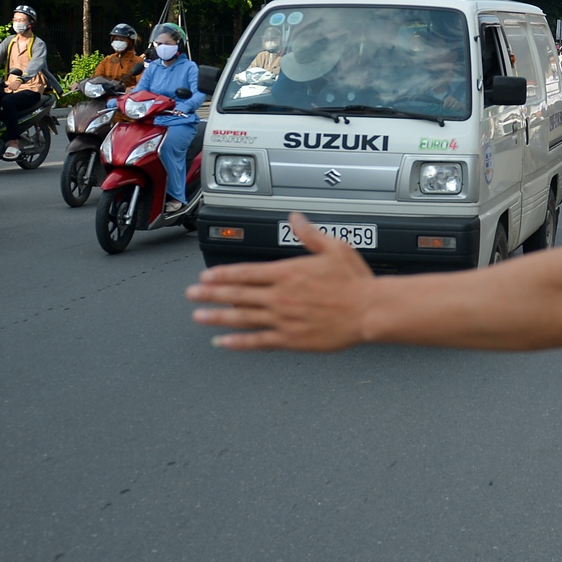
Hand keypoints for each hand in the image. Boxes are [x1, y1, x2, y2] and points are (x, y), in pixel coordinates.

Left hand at [189, 213, 377, 350]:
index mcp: (287, 273)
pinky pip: (258, 341)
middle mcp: (280, 296)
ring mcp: (283, 319)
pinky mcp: (290, 339)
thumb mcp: (334, 248)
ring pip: (242, 317)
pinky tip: (223, 343)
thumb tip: (295, 218)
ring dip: (218, 317)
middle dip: (211, 294)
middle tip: (192, 294)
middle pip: (237, 294)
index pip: (246, 272)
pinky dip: (238, 343)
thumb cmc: (355, 282)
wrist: (369, 311)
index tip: (206, 276)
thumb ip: (310, 234)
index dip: (223, 274)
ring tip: (199, 316)